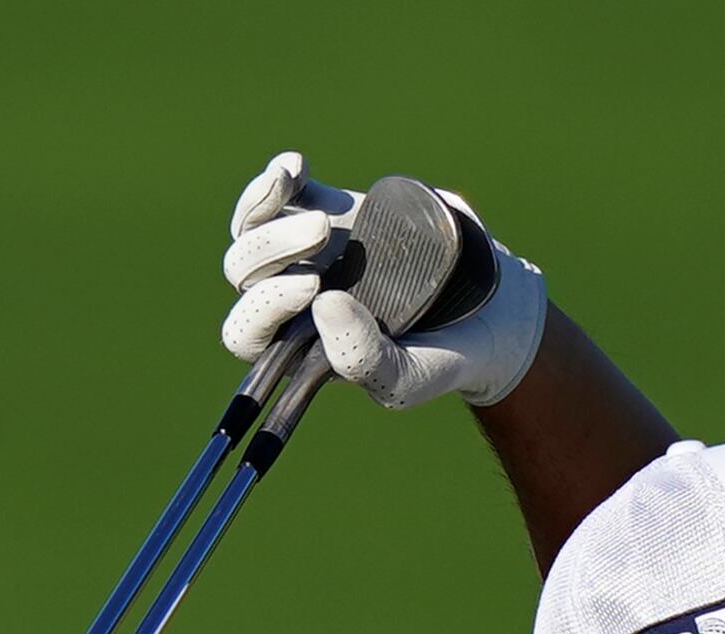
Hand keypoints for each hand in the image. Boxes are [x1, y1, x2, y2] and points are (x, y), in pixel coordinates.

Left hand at [217, 150, 549, 409]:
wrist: (483, 307)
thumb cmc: (440, 355)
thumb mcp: (408, 377)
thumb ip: (364, 361)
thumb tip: (321, 305)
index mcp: (297, 347)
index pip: (244, 332)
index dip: (262, 306)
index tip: (314, 285)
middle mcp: (290, 298)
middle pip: (241, 272)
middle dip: (271, 250)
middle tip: (324, 234)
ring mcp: (303, 252)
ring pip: (249, 230)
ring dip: (271, 214)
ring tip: (326, 218)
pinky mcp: (324, 210)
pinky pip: (276, 192)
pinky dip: (278, 178)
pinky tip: (299, 166)